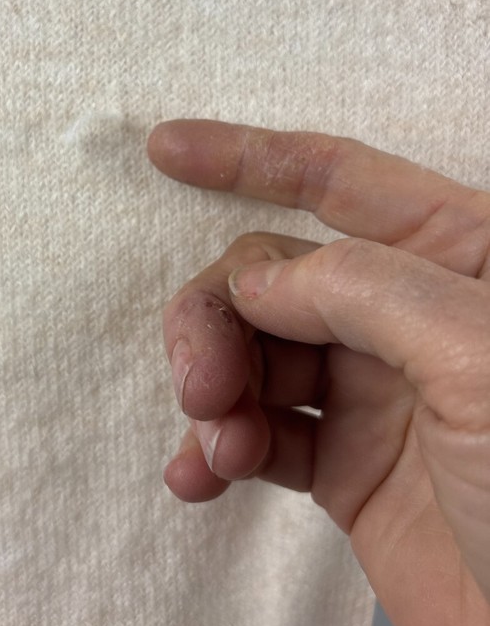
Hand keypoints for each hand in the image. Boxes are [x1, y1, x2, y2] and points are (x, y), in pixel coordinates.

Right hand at [148, 119, 489, 625]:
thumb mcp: (480, 357)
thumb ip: (367, 290)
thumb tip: (260, 278)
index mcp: (462, 260)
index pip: (342, 179)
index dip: (248, 157)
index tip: (167, 149)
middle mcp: (412, 316)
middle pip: (274, 277)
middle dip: (219, 317)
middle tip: (203, 382)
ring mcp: (377, 392)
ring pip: (255, 352)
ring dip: (216, 389)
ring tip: (216, 445)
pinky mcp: (349, 467)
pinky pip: (260, 434)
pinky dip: (217, 449)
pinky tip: (197, 476)